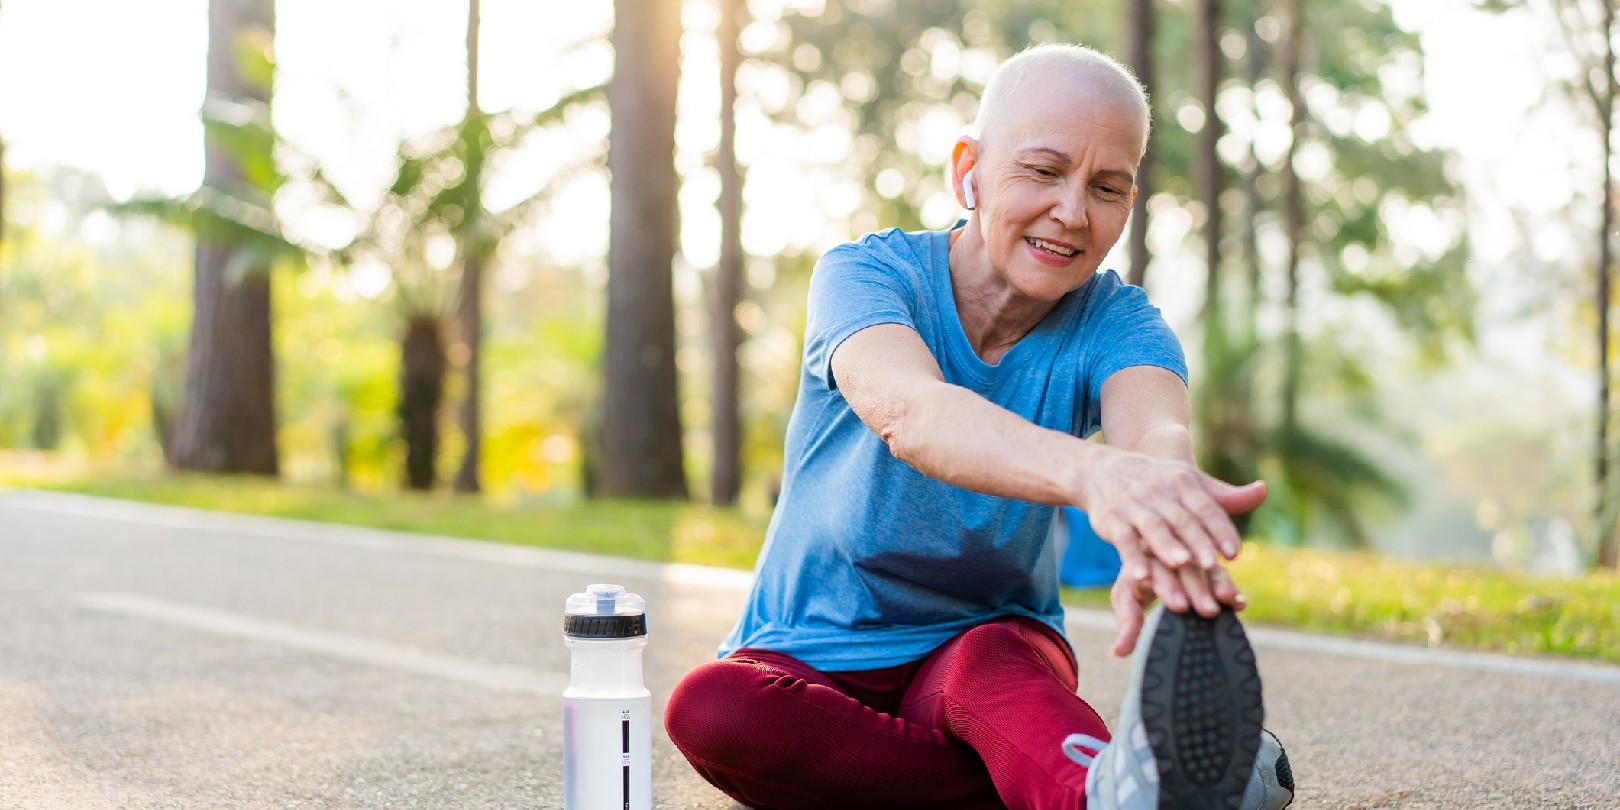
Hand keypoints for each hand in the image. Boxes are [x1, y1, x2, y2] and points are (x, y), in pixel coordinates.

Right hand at [1079, 446, 1264, 577]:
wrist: (1102, 469)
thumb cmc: (1156, 481)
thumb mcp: (1189, 481)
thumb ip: (1224, 496)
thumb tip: (1263, 491)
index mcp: (1182, 484)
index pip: (1206, 507)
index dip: (1220, 529)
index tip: (1235, 552)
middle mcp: (1159, 493)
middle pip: (1182, 520)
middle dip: (1197, 542)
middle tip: (1212, 566)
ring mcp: (1134, 506)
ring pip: (1154, 528)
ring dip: (1167, 547)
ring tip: (1182, 565)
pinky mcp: (1112, 521)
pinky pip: (1123, 540)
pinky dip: (1132, 557)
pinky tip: (1141, 576)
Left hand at [1108, 558, 1245, 656]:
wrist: (1150, 554)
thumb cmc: (1136, 584)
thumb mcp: (1127, 600)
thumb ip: (1127, 625)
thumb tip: (1116, 653)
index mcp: (1141, 560)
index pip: (1154, 572)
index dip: (1167, 588)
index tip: (1179, 605)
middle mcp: (1165, 553)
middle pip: (1182, 569)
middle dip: (1196, 589)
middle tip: (1207, 610)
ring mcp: (1188, 554)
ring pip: (1204, 568)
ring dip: (1217, 584)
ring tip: (1227, 600)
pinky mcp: (1206, 560)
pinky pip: (1220, 571)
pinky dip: (1229, 586)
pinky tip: (1239, 602)